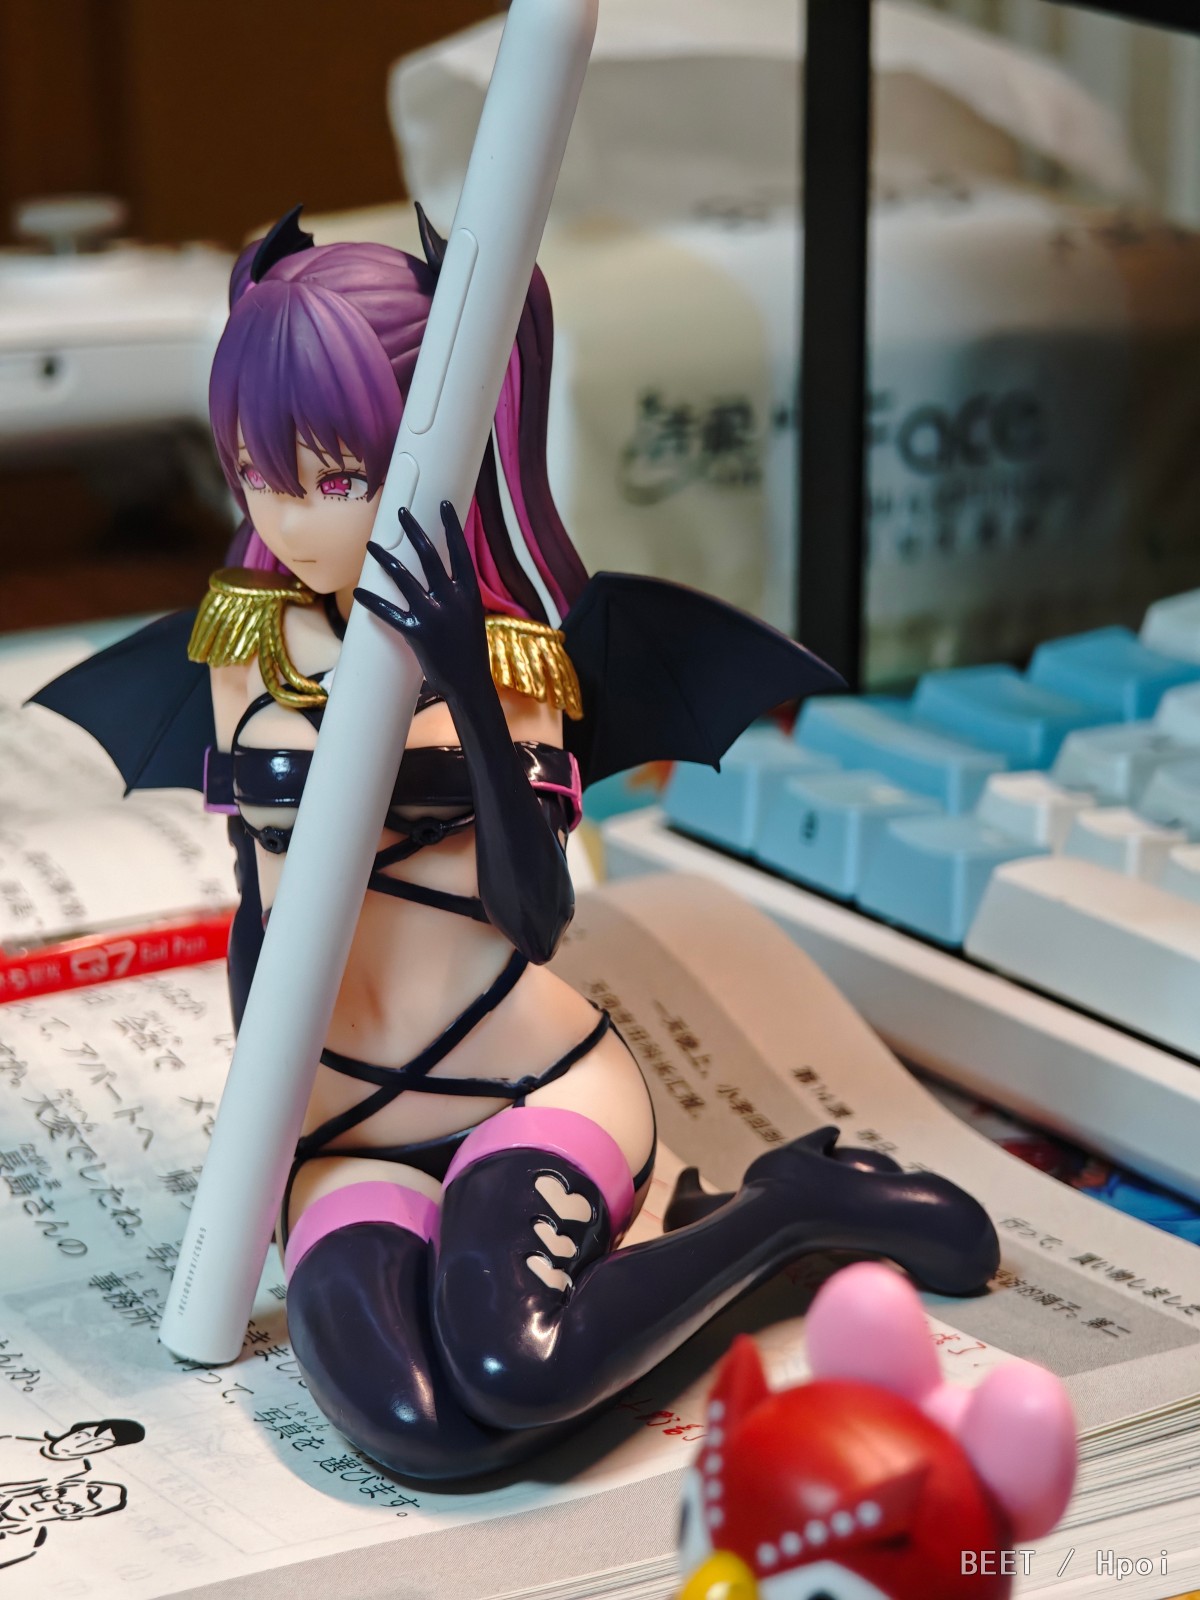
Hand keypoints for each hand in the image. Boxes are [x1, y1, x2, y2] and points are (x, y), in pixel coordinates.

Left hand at [355, 503, 488, 699]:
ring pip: (404, 577)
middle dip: (413, 530)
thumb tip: (439, 579)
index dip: (451, 527)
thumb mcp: (469, 616)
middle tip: (400, 513)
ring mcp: (434, 615)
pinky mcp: (416, 633)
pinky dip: (372, 602)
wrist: (469, 683)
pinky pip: (389, 612)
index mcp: (469, 593)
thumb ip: (456, 596)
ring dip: (385, 558)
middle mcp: (452, 599)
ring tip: (370, 545)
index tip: (443, 506)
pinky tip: (358, 592)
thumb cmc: (469, 650)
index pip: (459, 552)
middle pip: (429, 555)